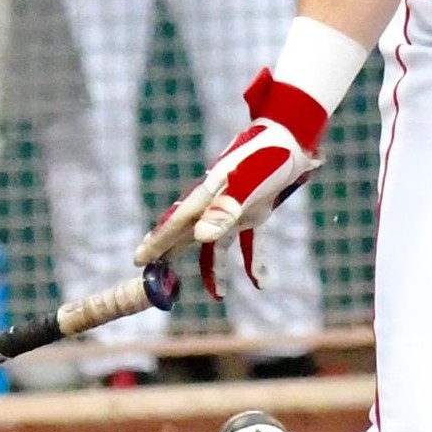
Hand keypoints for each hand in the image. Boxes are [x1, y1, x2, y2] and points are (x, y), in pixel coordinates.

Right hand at [136, 70, 327, 295]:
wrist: (293, 136)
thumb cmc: (268, 157)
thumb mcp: (248, 183)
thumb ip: (225, 209)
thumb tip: (200, 237)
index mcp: (208, 194)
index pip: (176, 223)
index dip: (156, 242)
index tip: (138, 259)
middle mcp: (217, 203)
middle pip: (188, 234)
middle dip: (172, 255)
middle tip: (156, 278)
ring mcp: (235, 208)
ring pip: (217, 244)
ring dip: (216, 268)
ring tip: (217, 295)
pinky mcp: (256, 210)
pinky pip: (251, 241)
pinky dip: (254, 262)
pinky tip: (261, 283)